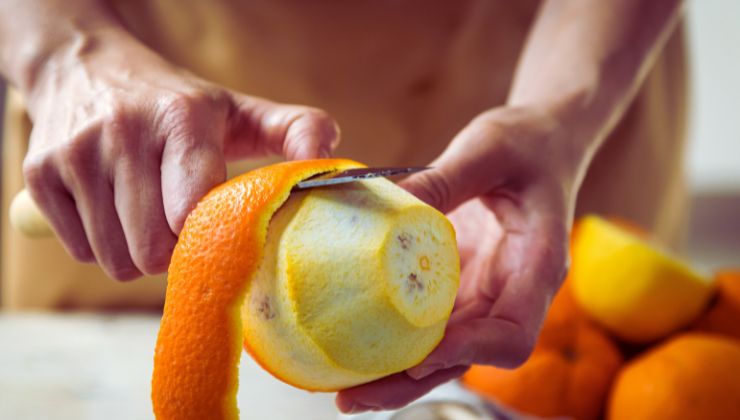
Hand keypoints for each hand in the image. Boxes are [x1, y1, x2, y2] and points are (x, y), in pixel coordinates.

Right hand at [22, 32, 338, 279]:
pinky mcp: (39, 176)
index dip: (209, 236)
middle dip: (174, 250)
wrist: (85, 66)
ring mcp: (74, 154)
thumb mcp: (237, 109)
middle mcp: (122, 132)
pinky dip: (103, 244)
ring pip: (116, 260)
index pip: (193, 213)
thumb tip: (328, 153)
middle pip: (153, 250)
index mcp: (181, 118)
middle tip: (182, 222)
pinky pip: (81, 251)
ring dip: (139, 252)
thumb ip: (292, 130)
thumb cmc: (174, 101)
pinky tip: (113, 208)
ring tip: (149, 213)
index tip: (218, 229)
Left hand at [336, 107, 578, 412]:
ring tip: (342, 387)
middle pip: (467, 358)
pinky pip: (429, 323)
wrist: (542, 144)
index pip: (514, 333)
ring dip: (395, 373)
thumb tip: (386, 201)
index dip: (469, 350)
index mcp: (536, 265)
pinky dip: (395, 339)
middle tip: (352, 398)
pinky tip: (354, 343)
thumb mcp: (488, 148)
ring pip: (444, 351)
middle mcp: (512, 292)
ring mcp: (486, 293)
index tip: (420, 353)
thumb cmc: (528, 144)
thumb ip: (444, 177)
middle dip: (411, 382)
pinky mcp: (462, 286)